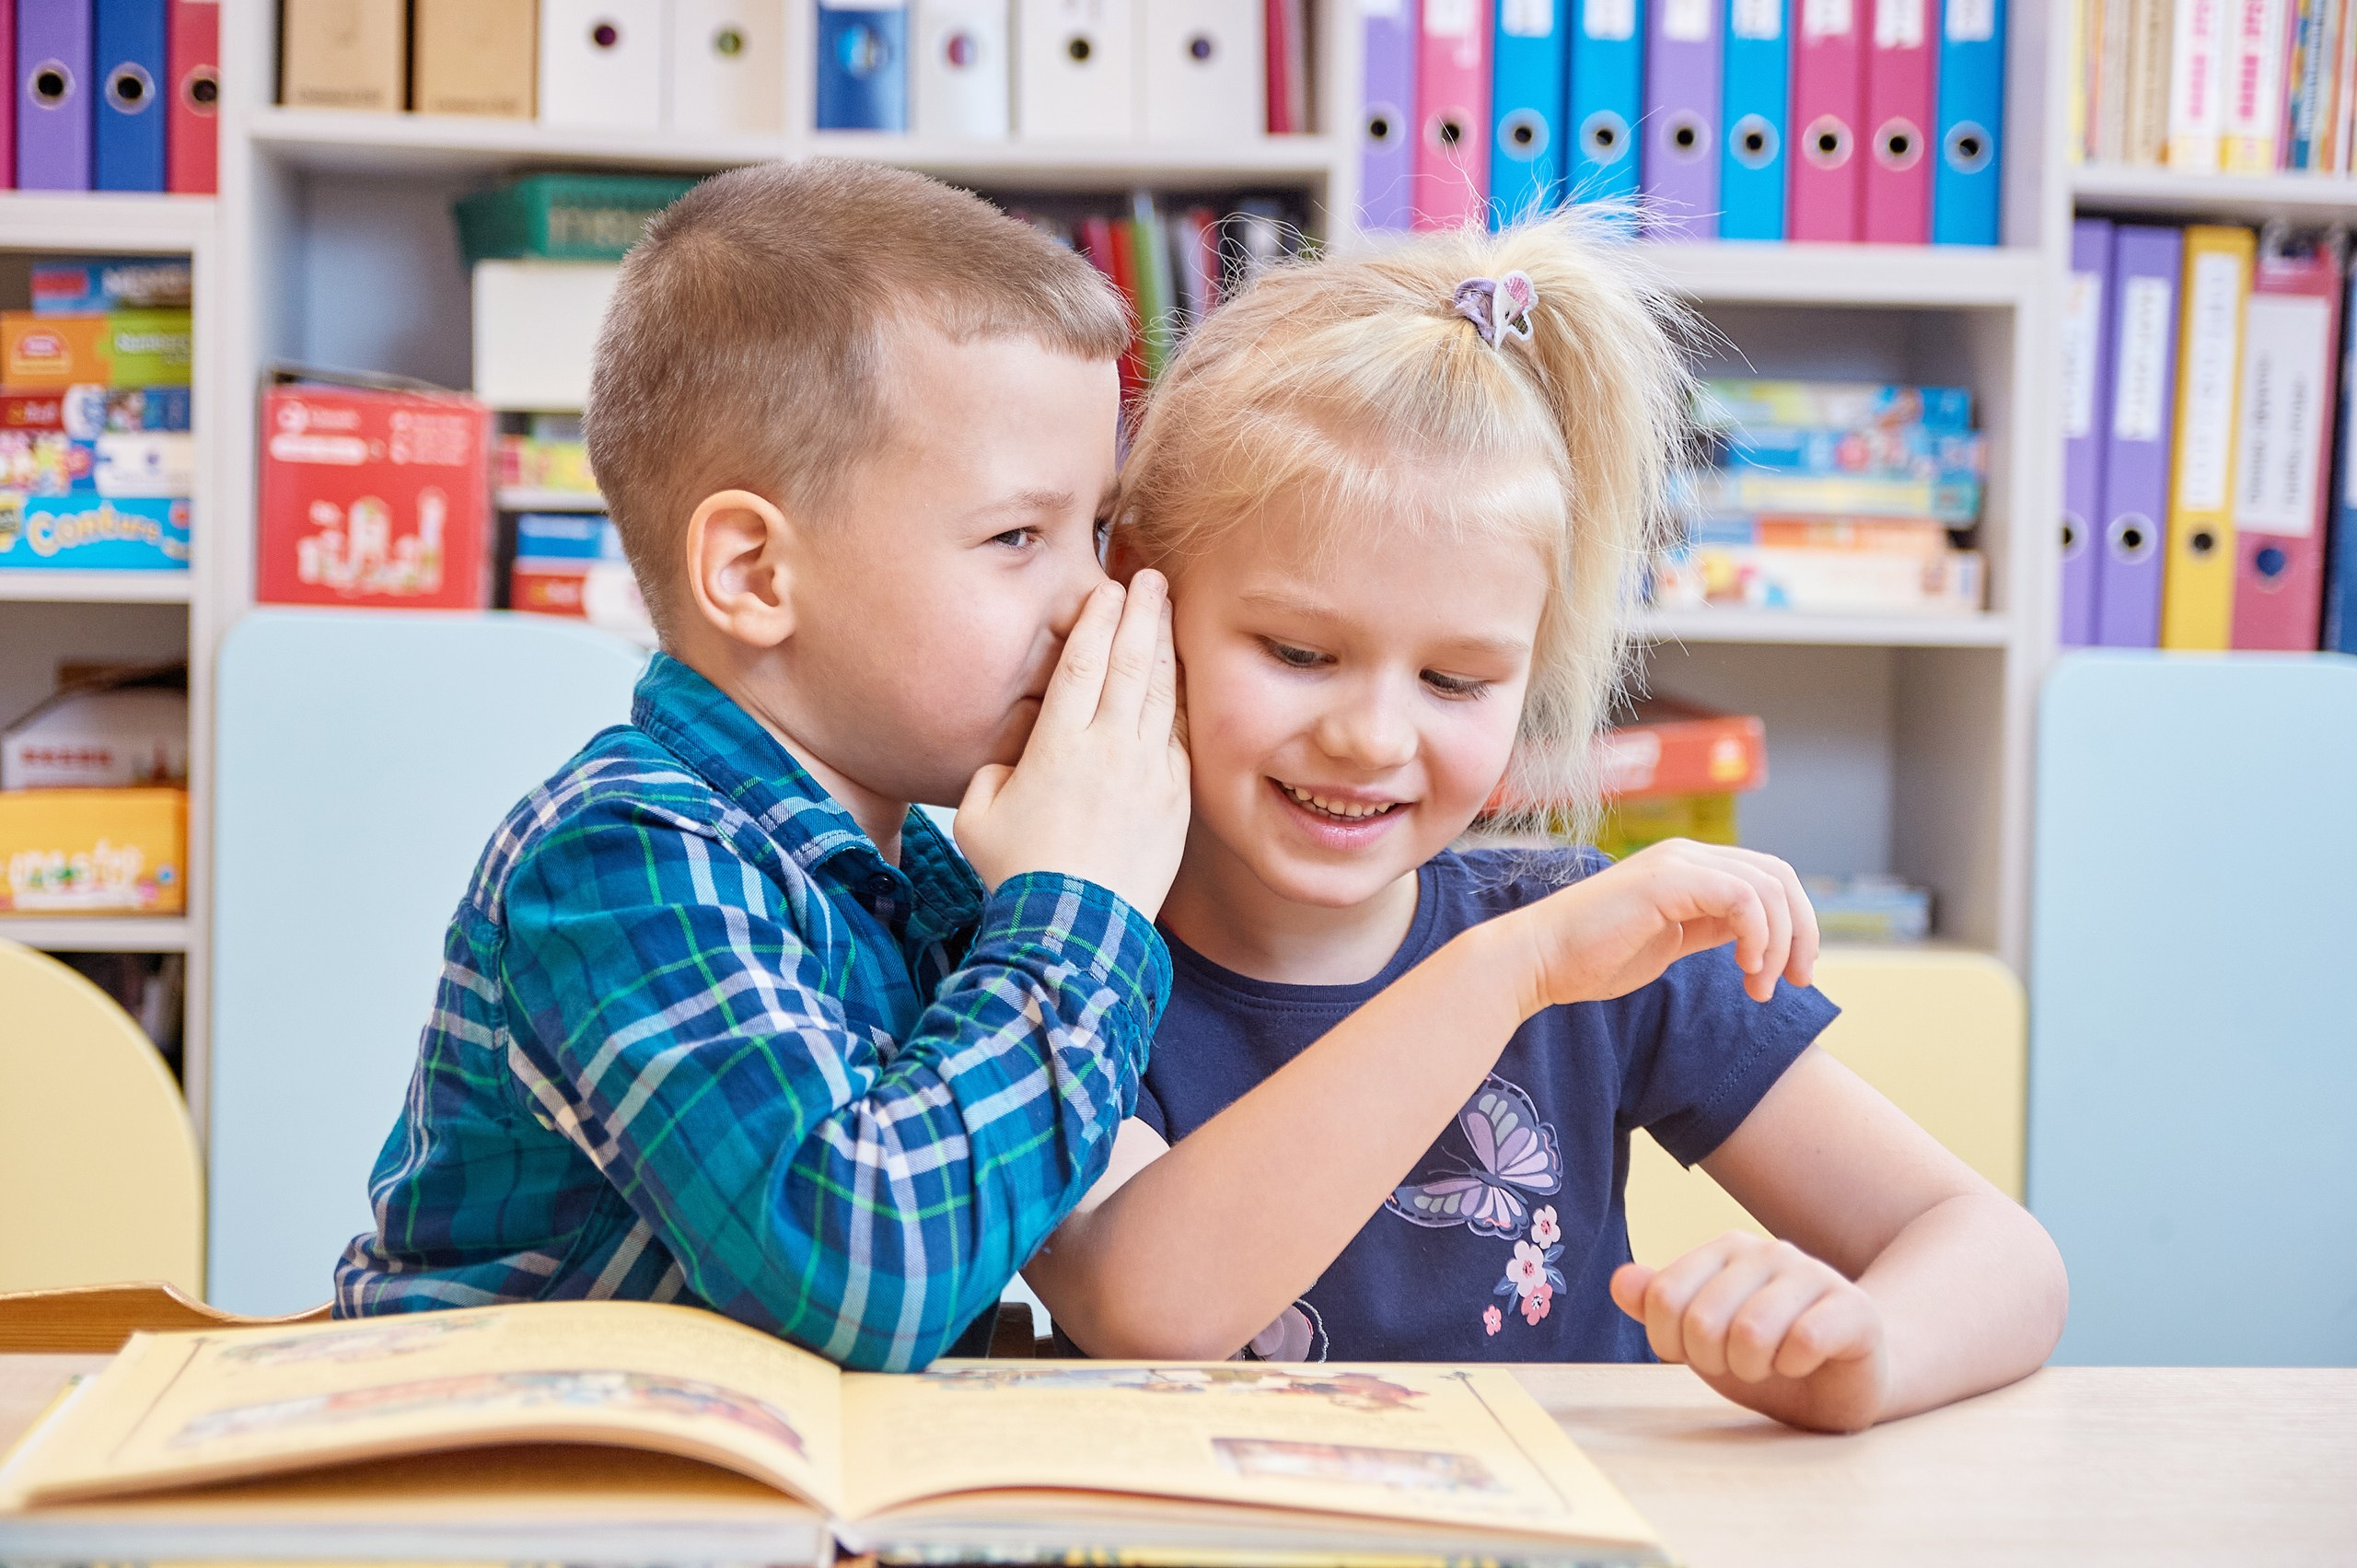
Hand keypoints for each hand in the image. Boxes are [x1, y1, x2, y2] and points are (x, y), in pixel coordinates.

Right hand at [955, 572, 1190, 917]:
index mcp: (1057, 745)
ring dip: (1164, 645)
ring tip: (1169, 608)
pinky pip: (1178, 736)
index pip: (1080, 663)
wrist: (1076, 928)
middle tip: (1150, 577)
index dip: (1096, 619)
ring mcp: (1147, 772)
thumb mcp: (977, 817)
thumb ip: (995, 773)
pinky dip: (1179, 700)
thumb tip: (1015, 762)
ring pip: (1160, 692)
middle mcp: (1108, 748)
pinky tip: (1181, 679)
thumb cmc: (1019, 874)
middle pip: (1129, 663)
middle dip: (1141, 613)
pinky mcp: (1175, 798)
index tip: (1107, 588)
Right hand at [1508, 839, 1817, 1008]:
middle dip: (1801, 932)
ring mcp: (1676, 863)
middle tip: (1796, 982)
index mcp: (1688, 867)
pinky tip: (1745, 968)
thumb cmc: (1591, 959)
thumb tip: (1757, 938)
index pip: (1768, 877)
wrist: (1537, 961)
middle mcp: (1687, 855)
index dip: (1796, 924)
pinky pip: (1741, 897)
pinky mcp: (1666, 881)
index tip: (1795, 975)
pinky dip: (1758, 935)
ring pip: (1767, 886)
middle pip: (1779, 875)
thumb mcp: (1669, 942)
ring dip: (1780, 942)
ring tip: (1760, 985)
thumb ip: (1710, 929)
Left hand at [1610, 1233, 1891, 1432]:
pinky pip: (1804, 1342)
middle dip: (1713, 1361)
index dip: (1671, 1344)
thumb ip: (1656, 1306)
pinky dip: (1794, 1367)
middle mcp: (1768, 1251)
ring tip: (1770, 1364)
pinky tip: (1803, 1363)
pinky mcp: (1854, 1308)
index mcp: (1725, 1249)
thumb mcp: (1700, 1337)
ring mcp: (1814, 1274)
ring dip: (1753, 1368)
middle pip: (1701, 1320)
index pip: (1663, 1297)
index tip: (1697, 1354)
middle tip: (1739, 1364)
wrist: (1843, 1380)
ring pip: (1751, 1332)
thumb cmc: (1764, 1356)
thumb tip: (1619, 1280)